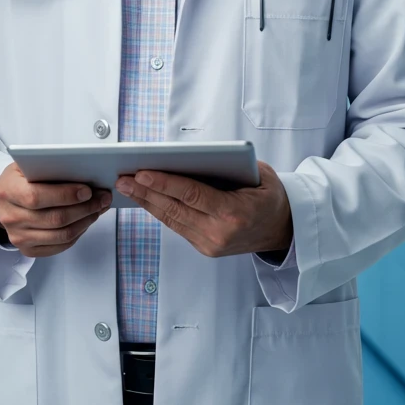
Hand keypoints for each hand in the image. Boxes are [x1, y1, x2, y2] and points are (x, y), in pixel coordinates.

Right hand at [0, 163, 111, 256]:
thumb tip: (83, 173)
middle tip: (102, 198)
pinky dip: (78, 233)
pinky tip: (86, 221)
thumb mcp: (27, 165)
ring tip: (98, 209)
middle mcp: (10, 217)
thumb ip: (49, 167)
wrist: (4, 201)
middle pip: (54, 219)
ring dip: (86, 221)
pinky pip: (60, 246)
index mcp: (8, 191)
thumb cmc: (20, 179)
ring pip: (61, 235)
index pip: (36, 197)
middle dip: (84, 208)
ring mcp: (18, 237)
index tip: (87, 190)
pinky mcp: (28, 249)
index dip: (65, 195)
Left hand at [115, 159, 292, 258]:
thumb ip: (229, 166)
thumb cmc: (270, 196)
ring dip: (146, 202)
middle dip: (145, 192)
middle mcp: (219, 233)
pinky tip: (145, 198)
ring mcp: (210, 244)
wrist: (282, 230)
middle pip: (174, 209)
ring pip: (171, 219)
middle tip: (122, 178)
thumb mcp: (259, 174)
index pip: (191, 195)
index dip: (164, 183)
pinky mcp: (205, 248)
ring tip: (126, 186)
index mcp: (234, 213)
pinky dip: (160, 210)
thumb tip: (190, 156)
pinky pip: (177, 225)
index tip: (142, 172)